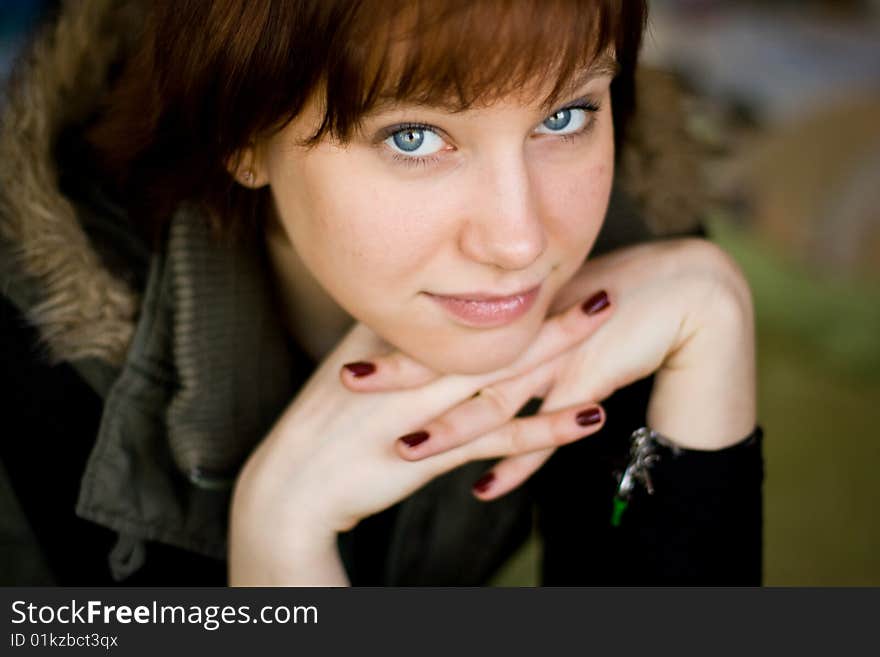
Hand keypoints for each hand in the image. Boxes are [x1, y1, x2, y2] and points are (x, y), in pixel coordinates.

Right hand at [229, 291, 613, 584]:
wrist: (292, 485)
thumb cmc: (322, 429)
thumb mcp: (355, 373)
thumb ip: (391, 349)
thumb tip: (420, 330)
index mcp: (392, 339)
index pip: (462, 307)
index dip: (510, 291)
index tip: (553, 273)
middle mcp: (414, 365)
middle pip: (493, 332)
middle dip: (551, 309)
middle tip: (603, 287)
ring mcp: (426, 407)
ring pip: (505, 374)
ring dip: (560, 351)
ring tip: (607, 327)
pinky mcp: (433, 450)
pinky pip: (501, 438)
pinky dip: (547, 427)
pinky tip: (591, 416)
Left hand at [342, 238, 756, 499]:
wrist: (679, 291)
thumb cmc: (608, 295)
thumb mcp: (552, 303)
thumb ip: (515, 324)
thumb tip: (472, 332)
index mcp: (514, 310)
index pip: (449, 327)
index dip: (401, 336)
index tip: (354, 342)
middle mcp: (527, 334)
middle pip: (456, 361)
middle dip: (402, 378)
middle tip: (350, 385)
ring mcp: (555, 362)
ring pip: (493, 400)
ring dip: (449, 429)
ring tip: (404, 452)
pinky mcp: (585, 389)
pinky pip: (544, 435)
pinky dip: (517, 463)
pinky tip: (486, 488)